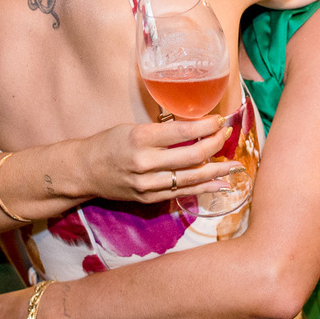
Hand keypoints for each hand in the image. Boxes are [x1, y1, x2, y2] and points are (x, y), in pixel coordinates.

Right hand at [81, 115, 238, 203]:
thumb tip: (195, 129)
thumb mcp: (133, 128)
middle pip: (192, 156)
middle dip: (216, 144)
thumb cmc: (109, 143)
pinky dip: (203, 189)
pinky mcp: (148, 198)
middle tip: (228, 136)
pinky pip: (182, 193)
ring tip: (235, 165)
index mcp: (141, 138)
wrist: (84, 170)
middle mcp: (146, 162)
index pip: (183, 131)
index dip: (206, 126)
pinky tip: (220, 185)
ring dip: (217, 171)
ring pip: (191, 178)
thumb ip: (162, 131)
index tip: (220, 120)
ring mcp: (148, 184)